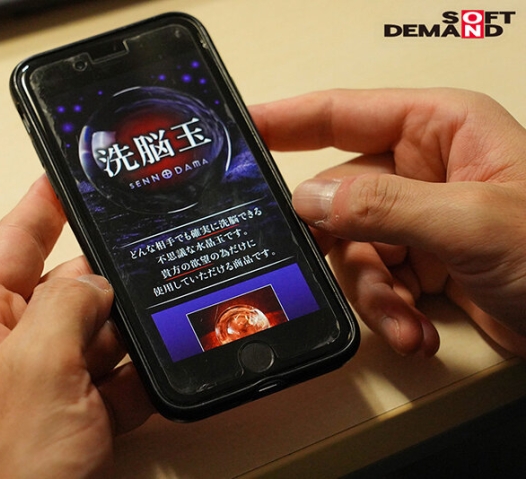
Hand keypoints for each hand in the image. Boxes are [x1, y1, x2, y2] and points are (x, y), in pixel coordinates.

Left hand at [0, 176, 152, 477]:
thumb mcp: (35, 365)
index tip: (72, 172)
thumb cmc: (4, 467)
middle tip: (148, 249)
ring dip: (128, 330)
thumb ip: (69, 303)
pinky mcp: (76, 412)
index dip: (44, 205)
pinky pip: (115, 375)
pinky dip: (139, 374)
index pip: (12, 242)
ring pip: (98, 331)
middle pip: (66, 286)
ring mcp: (45, 380)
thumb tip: (98, 278)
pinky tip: (162, 366)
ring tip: (167, 311)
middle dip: (106, 279)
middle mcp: (7, 344)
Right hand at [250, 88, 525, 356]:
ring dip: (375, 293)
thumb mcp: (471, 223)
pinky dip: (390, 312)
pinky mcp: (423, 261)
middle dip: (346, 246)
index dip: (287, 119)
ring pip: (354, 249)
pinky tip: (416, 329)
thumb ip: (385, 207)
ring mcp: (420, 218)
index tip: (239, 129)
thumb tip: (310, 198)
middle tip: (340, 267)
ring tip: (404, 319)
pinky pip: (378, 282)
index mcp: (439, 130)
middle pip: (340, 197)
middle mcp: (423, 170)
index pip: (344, 113)